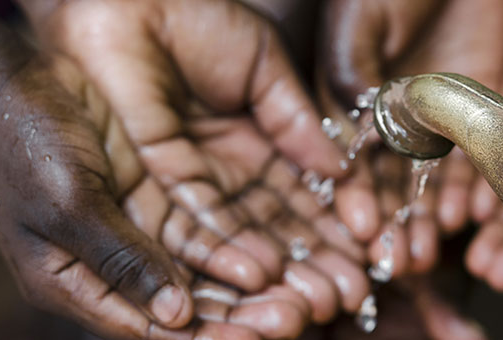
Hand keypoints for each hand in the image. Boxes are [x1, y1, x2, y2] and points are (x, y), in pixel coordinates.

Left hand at [19, 0, 376, 334]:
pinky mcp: (156, 180)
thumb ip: (297, 119)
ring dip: (278, 268)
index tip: (369, 252)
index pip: (302, 192)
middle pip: (275, 224)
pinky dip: (228, 251)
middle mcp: (227, 167)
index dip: (335, 224)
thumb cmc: (198, 16)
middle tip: (351, 290)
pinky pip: (195, 223)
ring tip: (318, 297)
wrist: (133, 0)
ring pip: (241, 233)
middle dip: (314, 259)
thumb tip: (340, 170)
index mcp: (257, 138)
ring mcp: (193, 177)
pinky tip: (263, 275)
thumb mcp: (267, 64)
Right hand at [318, 0, 502, 277]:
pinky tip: (482, 220)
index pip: (365, 158)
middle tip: (407, 258)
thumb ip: (348, 67)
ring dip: (448, 221)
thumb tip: (344, 130)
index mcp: (379, 97)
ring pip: (456, 181)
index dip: (360, 194)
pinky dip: (495, 193)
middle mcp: (421, 114)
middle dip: (406, 224)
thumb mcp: (363, 14)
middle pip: (410, 182)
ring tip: (443, 251)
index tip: (364, 227)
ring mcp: (466, 113)